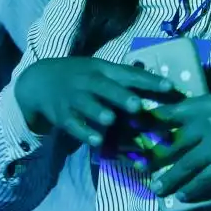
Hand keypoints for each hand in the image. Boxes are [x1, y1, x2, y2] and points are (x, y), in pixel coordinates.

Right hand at [12, 56, 176, 145]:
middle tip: (137, 106)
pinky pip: (73, 125)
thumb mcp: (100, 69)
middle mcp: (89, 82)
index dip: (149, 80)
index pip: (129, 73)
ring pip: (86, 105)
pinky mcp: (62, 115)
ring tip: (110, 120)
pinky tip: (95, 140)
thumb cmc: (81, 76)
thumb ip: (126, 76)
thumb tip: (158, 79)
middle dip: (120, 96)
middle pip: (105, 88)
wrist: (40, 80)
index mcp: (103, 69)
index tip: (170, 87)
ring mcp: (74, 98)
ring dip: (98, 112)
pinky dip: (83, 132)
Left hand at [146, 92, 210, 202]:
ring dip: (168, 180)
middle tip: (139, 167)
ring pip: (184, 167)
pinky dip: (191, 190)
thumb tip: (174, 120)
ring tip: (157, 189)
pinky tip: (182, 196)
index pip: (169, 114)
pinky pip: (203, 181)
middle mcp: (206, 125)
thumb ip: (199, 110)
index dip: (149, 123)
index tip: (134, 130)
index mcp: (204, 105)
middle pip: (172, 144)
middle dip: (154, 158)